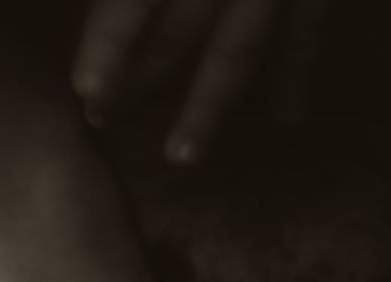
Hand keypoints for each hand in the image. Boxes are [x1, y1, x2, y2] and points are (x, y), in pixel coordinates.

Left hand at [72, 0, 327, 163]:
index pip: (131, 7)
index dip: (107, 47)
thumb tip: (89, 10)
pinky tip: (287, 118)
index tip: (85, 90)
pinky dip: (295, 73)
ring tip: (182, 157)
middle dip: (138, 85)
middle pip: (175, 38)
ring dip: (208, 107)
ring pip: (237, 51)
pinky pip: (306, 33)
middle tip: (101, 125)